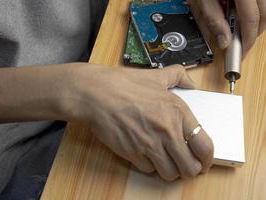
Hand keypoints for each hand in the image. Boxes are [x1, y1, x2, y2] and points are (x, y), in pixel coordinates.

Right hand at [75, 64, 213, 179]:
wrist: (95, 93)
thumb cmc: (123, 84)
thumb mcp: (155, 76)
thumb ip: (178, 77)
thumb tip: (191, 84)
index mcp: (178, 111)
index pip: (204, 146)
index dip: (207, 159)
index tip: (204, 161)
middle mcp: (167, 131)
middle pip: (190, 167)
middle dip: (191, 170)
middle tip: (186, 165)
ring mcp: (149, 144)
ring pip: (170, 174)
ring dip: (170, 171)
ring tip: (166, 161)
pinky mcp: (132, 153)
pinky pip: (148, 169)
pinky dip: (150, 166)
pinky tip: (146, 155)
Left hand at [189, 0, 265, 54]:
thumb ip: (214, 19)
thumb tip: (225, 41)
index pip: (252, 19)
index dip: (247, 40)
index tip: (241, 52)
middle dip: (255, 32)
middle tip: (242, 43)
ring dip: (258, 20)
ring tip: (241, 27)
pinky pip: (262, 1)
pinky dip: (258, 8)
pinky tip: (244, 11)